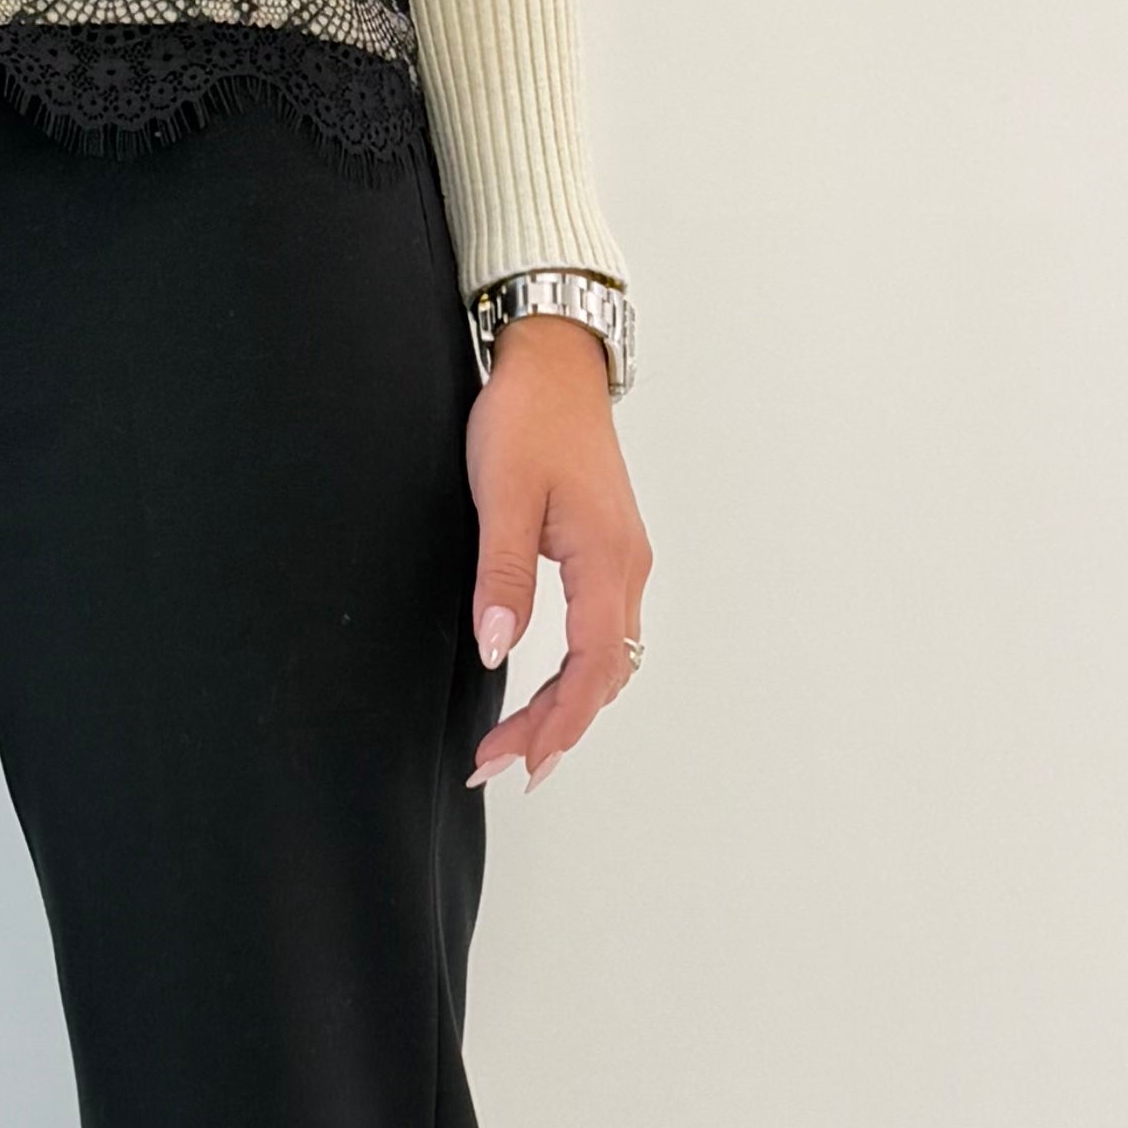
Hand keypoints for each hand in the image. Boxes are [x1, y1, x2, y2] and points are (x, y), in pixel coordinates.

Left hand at [463, 319, 650, 785]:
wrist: (555, 362)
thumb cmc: (528, 418)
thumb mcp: (502, 495)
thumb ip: (503, 576)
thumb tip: (499, 648)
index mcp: (607, 559)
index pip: (591, 667)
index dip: (557, 722)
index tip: (518, 761)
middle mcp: (628, 567)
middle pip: (604, 675)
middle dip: (556, 728)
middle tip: (500, 765)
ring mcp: (625, 560)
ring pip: (608, 658)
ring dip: (567, 705)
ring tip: (517, 743)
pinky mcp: (611, 551)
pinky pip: (606, 633)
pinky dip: (579, 673)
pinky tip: (549, 690)